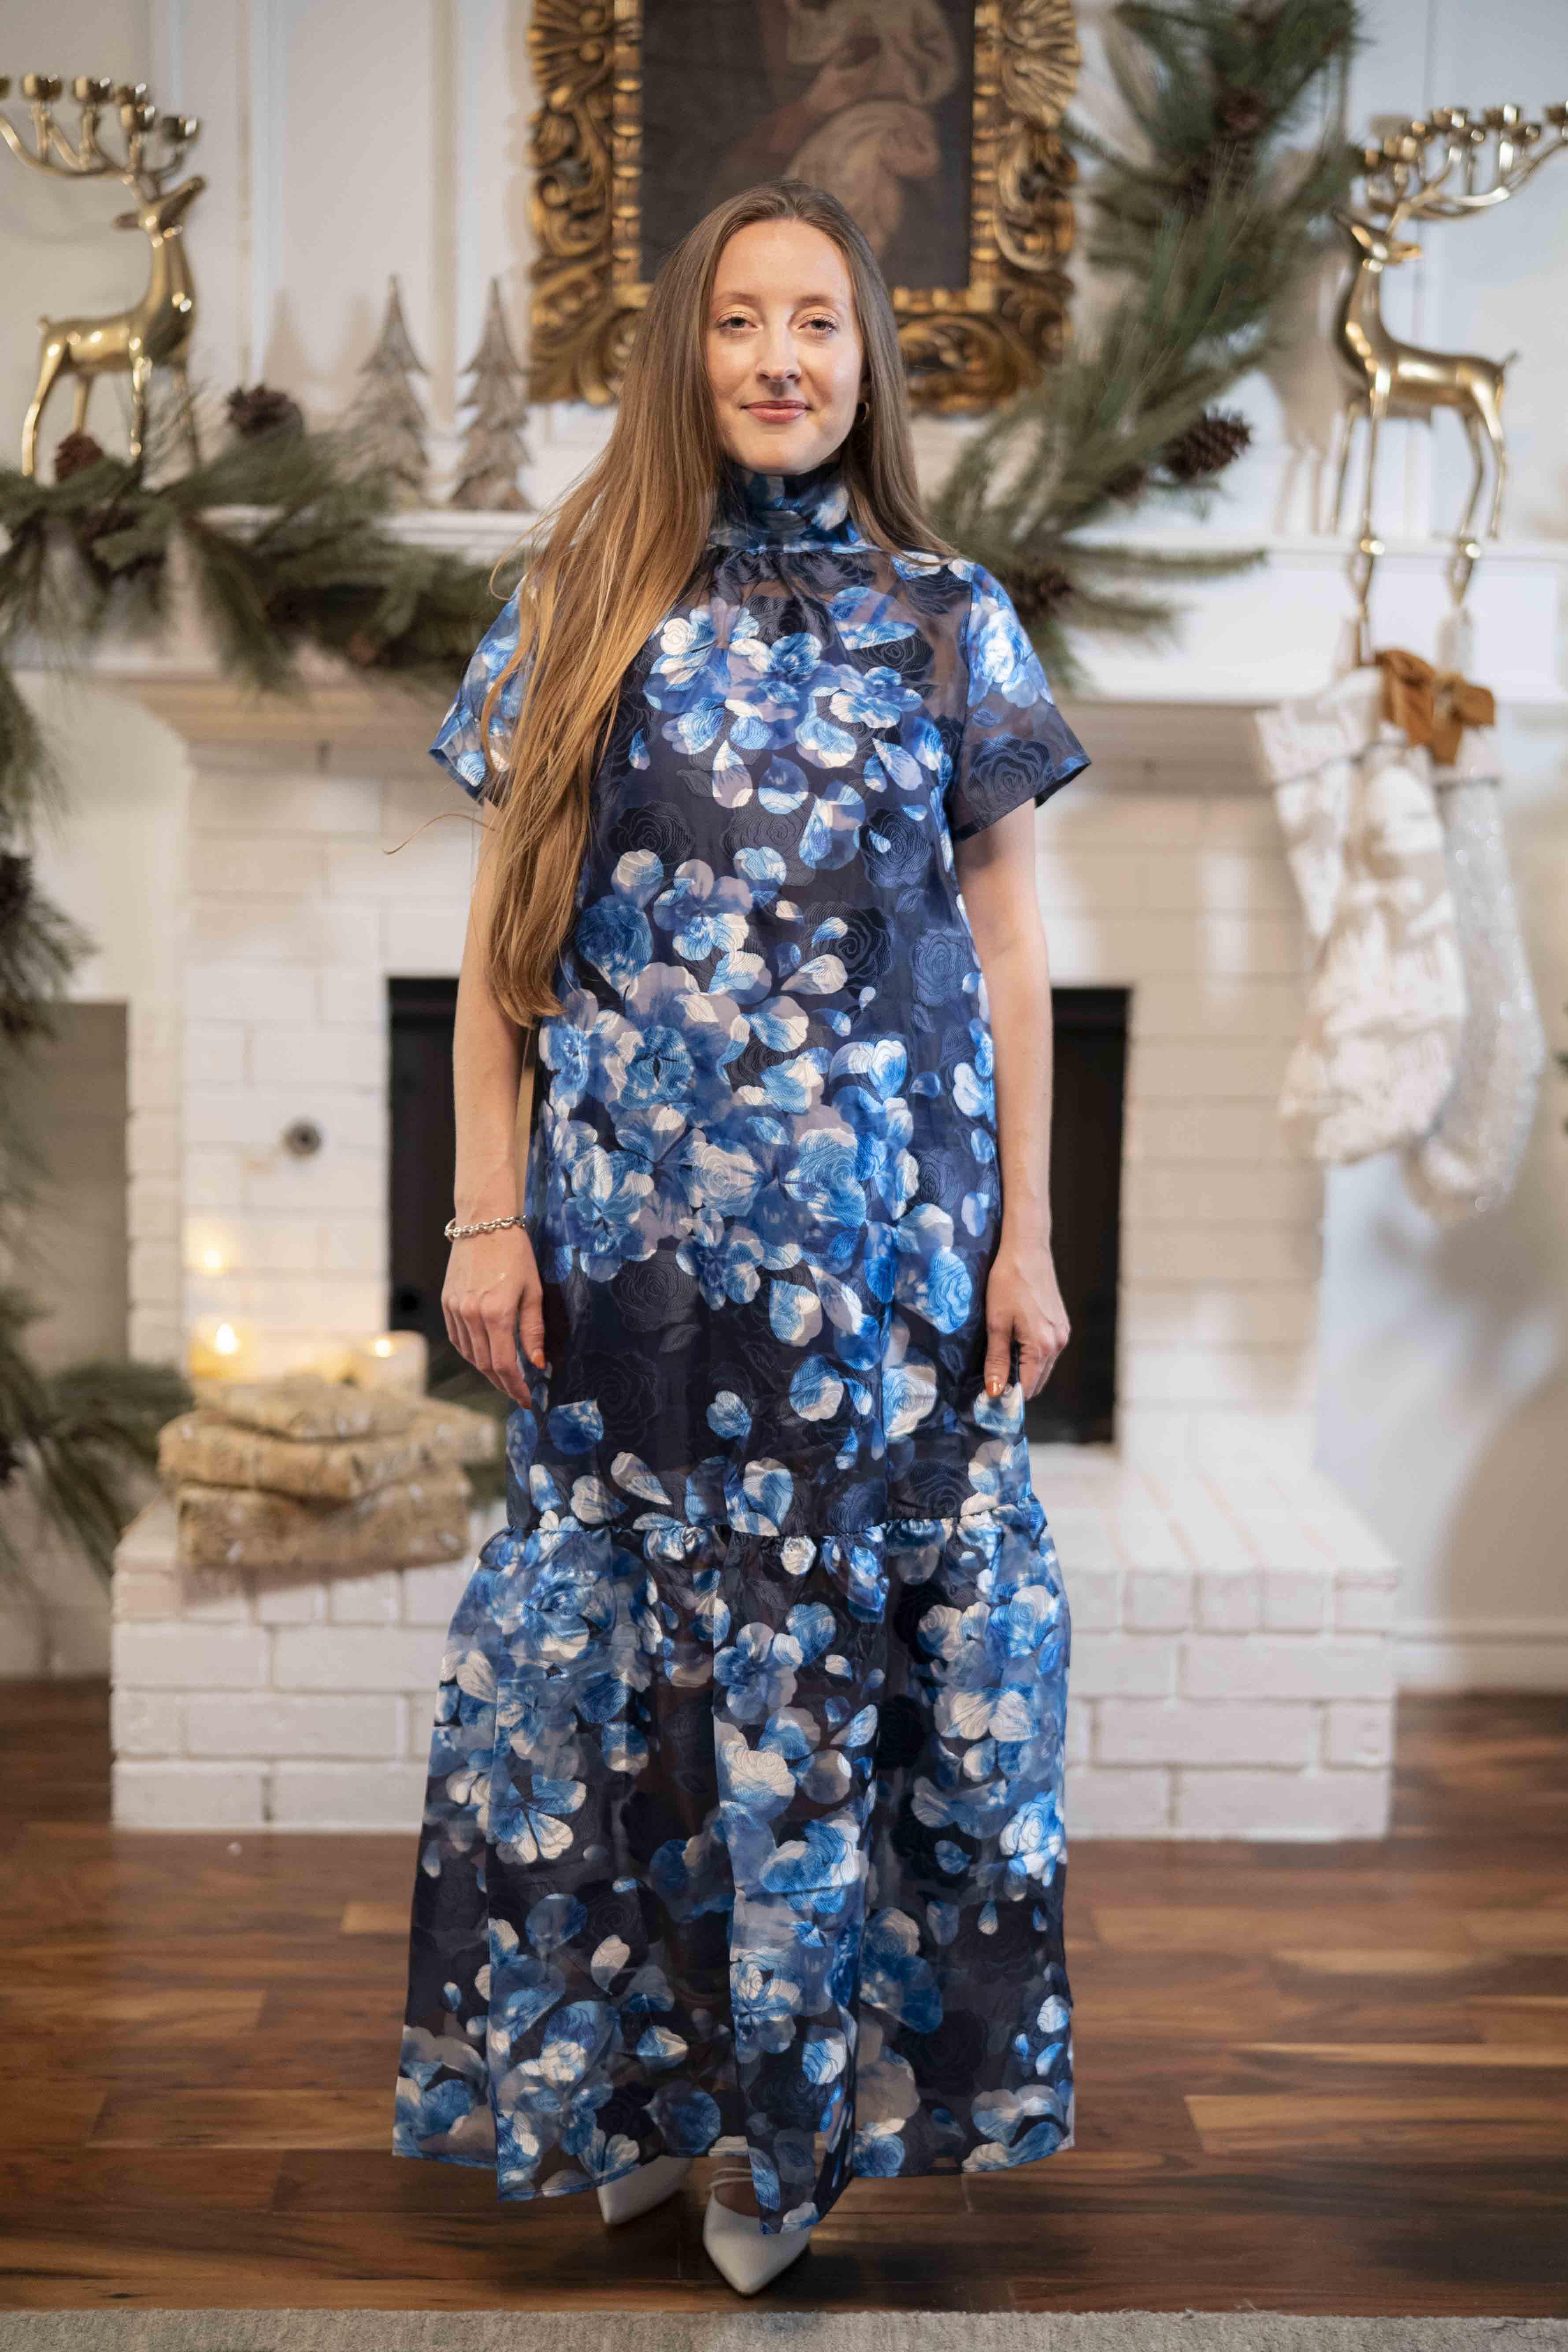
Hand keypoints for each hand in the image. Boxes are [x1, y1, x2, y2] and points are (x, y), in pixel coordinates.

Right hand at [442, 1222, 546, 1409]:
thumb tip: (537, 1364)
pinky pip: (458, 1339)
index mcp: (496, 1313)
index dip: (516, 1387)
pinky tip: (485, 1356)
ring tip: (505, 1378)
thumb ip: (533, 1330)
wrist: (484, 1223)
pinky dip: (471, 1353)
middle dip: (503, 1384)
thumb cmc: (515, 1254)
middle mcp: (471, 1315)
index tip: (528, 1400)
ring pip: (469, 1355)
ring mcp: (455, 1309)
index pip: (505, 1365)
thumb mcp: (533, 1291)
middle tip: (519, 1394)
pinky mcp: (446, 1303)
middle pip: (485, 1364)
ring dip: (487, 1371)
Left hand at [982, 1229, 1069, 1401]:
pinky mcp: (1061, 1324)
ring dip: (1024, 1372)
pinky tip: (1013, 1346)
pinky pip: (1047, 1352)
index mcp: (1043, 1345)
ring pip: (1043, 1367)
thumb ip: (997, 1359)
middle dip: (1016, 1387)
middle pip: (1038, 1381)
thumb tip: (995, 1391)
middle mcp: (1058, 1343)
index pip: (1028, 1387)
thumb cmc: (1008, 1282)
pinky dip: (1032, 1357)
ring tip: (998, 1365)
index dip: (1007, 1397)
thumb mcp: (996, 1322)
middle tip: (989, 1384)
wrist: (1027, 1249)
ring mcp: (1062, 1333)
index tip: (987, 1398)